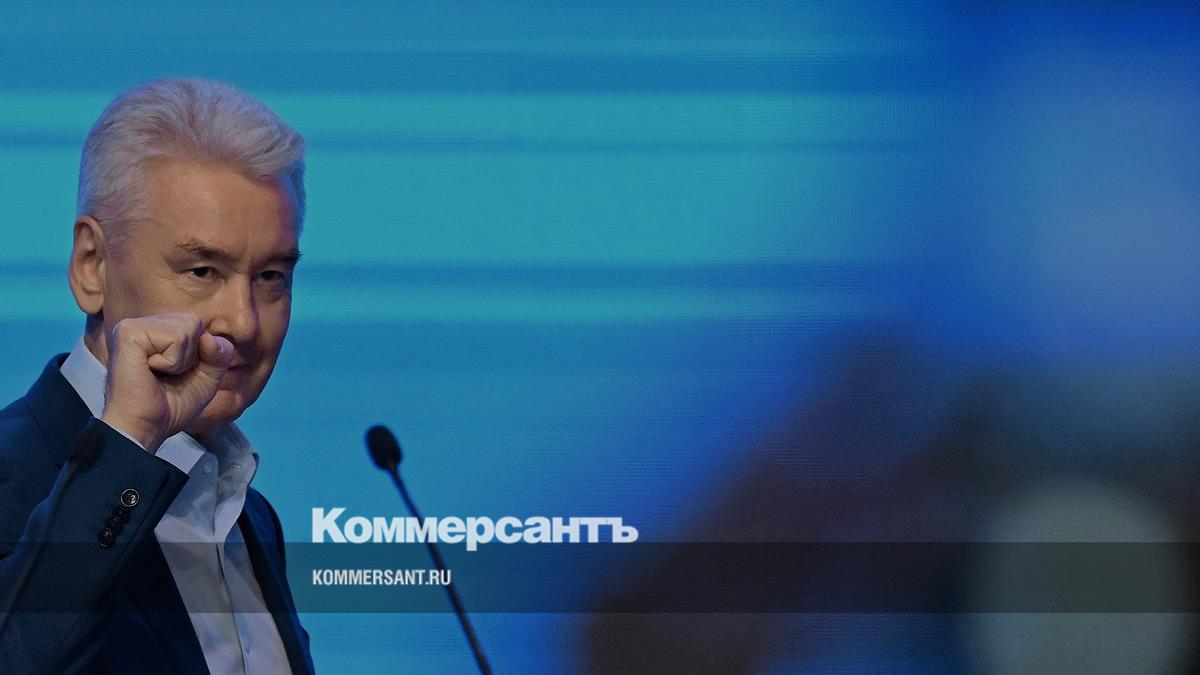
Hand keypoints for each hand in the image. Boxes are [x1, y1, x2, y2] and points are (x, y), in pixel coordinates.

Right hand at [99, 312, 233, 452]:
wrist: (145, 428)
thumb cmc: (171, 405)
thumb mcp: (208, 377)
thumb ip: (220, 353)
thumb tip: (207, 338)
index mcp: (156, 331)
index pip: (197, 325)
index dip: (200, 355)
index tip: (176, 375)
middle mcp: (143, 324)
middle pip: (194, 321)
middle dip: (192, 356)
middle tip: (167, 375)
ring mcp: (132, 326)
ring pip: (188, 325)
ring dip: (181, 359)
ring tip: (158, 373)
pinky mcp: (128, 332)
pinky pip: (175, 336)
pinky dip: (172, 361)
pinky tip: (150, 370)